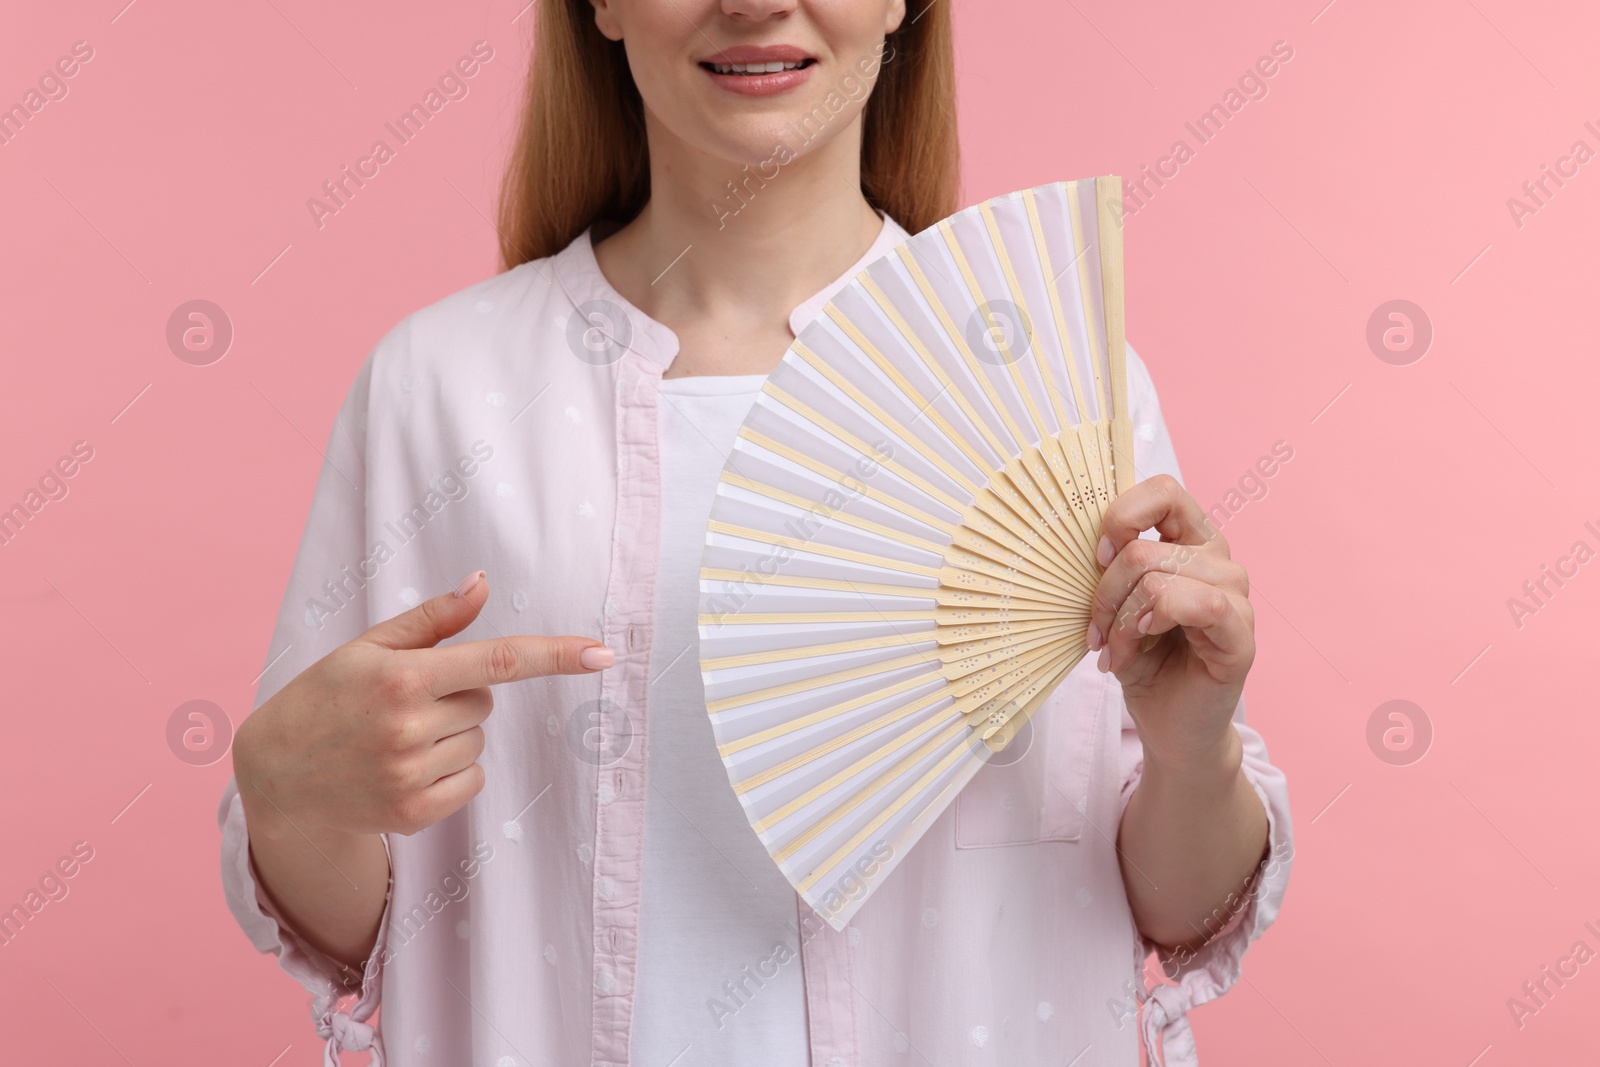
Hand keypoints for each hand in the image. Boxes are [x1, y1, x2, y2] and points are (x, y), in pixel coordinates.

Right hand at [233, 570, 612, 838]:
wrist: (275, 777)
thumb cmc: (327, 698)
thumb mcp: (368, 648)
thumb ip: (432, 620)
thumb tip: (482, 583)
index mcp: (401, 676)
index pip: (496, 661)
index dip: (554, 656)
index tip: (602, 654)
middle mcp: (408, 726)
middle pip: (485, 702)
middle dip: (455, 697)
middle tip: (403, 705)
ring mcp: (410, 774)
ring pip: (478, 741)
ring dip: (450, 736)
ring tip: (396, 738)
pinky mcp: (414, 814)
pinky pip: (472, 779)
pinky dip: (450, 773)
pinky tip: (402, 769)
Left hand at [1085, 475, 1254, 772]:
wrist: (1168, 724)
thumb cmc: (1144, 660)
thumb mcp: (1115, 604)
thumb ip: (1111, 565)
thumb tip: (1090, 539)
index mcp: (1191, 542)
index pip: (1163, 491)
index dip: (1122, 516)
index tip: (1096, 557)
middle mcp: (1219, 561)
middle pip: (1143, 548)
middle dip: (1105, 594)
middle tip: (1097, 632)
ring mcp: (1236, 597)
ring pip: (1157, 578)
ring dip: (1122, 620)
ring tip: (1117, 650)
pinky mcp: (1242, 636)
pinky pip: (1202, 602)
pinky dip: (1155, 622)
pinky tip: (1144, 645)